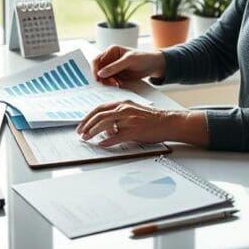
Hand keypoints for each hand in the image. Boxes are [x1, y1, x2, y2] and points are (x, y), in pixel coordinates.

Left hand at [76, 100, 208, 147]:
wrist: (167, 122)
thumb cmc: (151, 118)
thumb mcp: (132, 111)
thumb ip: (118, 115)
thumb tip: (105, 127)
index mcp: (123, 103)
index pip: (100, 108)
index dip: (88, 116)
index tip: (82, 124)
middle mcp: (124, 109)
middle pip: (99, 115)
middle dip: (86, 124)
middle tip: (80, 132)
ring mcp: (128, 120)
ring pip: (104, 124)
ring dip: (92, 132)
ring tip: (87, 138)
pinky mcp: (133, 131)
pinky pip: (116, 137)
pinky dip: (107, 141)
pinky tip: (102, 145)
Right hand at [92, 45, 165, 86]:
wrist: (153, 65)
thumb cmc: (143, 58)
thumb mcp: (129, 61)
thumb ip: (114, 67)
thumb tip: (100, 73)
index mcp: (112, 50)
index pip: (97, 60)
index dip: (95, 69)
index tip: (98, 78)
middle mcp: (110, 58)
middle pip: (98, 70)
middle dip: (102, 78)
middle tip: (111, 83)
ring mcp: (113, 67)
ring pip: (103, 77)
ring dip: (107, 82)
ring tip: (117, 83)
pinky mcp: (117, 75)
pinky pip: (109, 81)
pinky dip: (112, 84)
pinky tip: (119, 84)